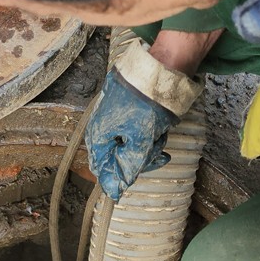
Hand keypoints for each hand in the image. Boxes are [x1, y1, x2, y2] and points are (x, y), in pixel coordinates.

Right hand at [84, 69, 177, 200]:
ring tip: (161, 136)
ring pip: (129, 146)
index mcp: (99, 135)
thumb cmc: (146, 103)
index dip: (119, 177)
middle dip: (140, 159)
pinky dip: (148, 135)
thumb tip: (115, 190)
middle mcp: (102, 128)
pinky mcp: (126, 112)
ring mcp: (114, 119)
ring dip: (147, 147)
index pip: (102, 169)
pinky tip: (159, 130)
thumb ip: (129, 167)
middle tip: (158, 154)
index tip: (135, 177)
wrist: (159, 69)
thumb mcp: (141, 141)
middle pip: (117, 159)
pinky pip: (135, 133)